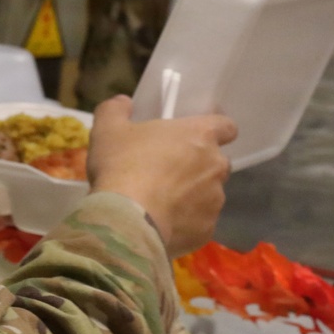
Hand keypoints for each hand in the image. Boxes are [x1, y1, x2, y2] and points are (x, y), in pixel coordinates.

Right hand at [87, 95, 236, 257]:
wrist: (125, 220)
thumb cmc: (121, 165)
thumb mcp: (107, 129)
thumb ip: (115, 109)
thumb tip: (123, 102)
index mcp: (199, 135)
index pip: (227, 127)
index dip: (215, 131)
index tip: (198, 138)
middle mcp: (215, 166)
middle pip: (216, 163)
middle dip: (197, 167)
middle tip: (167, 173)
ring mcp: (214, 201)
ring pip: (209, 195)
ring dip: (191, 197)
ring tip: (159, 204)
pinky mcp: (207, 231)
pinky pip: (199, 223)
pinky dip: (184, 223)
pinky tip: (160, 225)